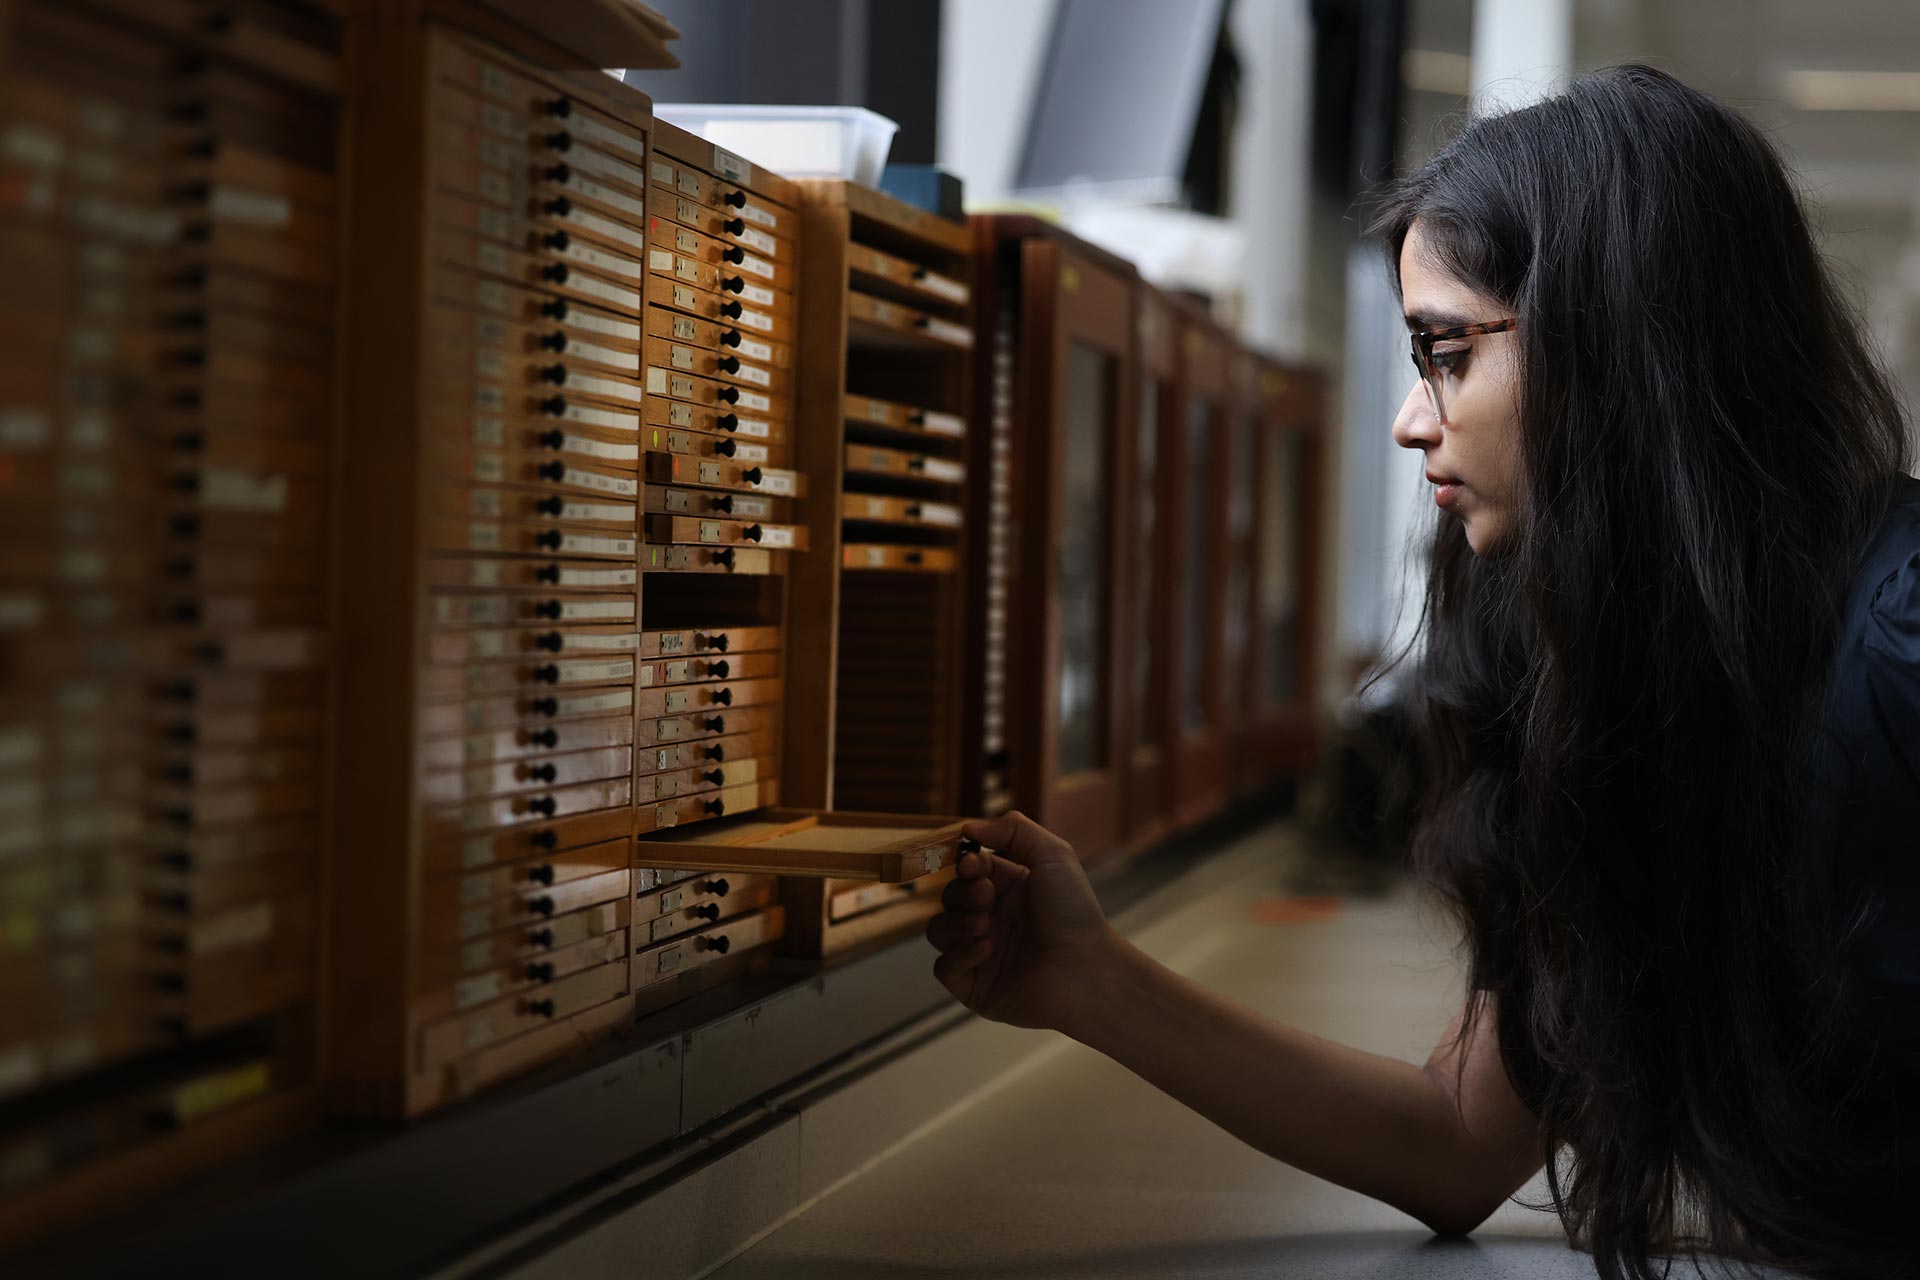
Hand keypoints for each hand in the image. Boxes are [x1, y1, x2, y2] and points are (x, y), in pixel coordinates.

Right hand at [924, 811, 1117, 1030]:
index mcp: (1010, 891)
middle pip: (950, 898)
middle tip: (986, 898)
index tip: (972, 865)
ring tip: (983, 924)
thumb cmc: (1074, 912)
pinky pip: (944, 968)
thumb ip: (1013, 830)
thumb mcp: (1052, 855)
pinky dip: (958, 956)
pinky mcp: (975, 987)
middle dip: (962, 893)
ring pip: (939, 931)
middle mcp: (994, 920)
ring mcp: (982, 954)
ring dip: (955, 923)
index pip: (970, 871)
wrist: (1086, 969)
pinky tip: (986, 949)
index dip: (966, 865)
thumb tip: (968, 828)